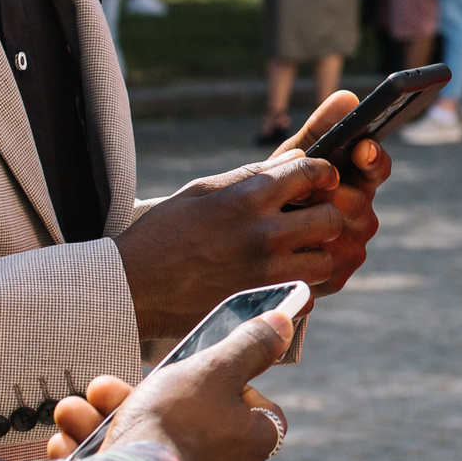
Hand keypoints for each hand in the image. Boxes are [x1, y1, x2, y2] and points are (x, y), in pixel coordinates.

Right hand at [43, 310, 291, 460]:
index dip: (222, 384)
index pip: (253, 408)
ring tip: (73, 411)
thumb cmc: (173, 426)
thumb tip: (284, 321)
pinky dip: (94, 456)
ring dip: (103, 423)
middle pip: (184, 424)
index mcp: (252, 444)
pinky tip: (66, 443)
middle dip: (136, 399)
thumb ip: (248, 347)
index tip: (192, 373)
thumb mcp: (212, 370)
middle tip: (101, 387)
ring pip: (147, 448)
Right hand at [115, 90, 389, 340]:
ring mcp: (266, 271)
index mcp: (248, 197)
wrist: (129, 289)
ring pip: (326, 259)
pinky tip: (282, 279)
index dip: (324, 174)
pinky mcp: (262, 302)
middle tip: (310, 221)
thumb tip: (299, 158)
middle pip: (332, 218)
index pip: (312, 172)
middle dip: (326, 216)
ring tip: (295, 253)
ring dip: (316, 255)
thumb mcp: (200, 192)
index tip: (321, 181)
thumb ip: (253, 175)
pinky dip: (301, 288)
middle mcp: (264, 233)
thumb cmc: (161, 234)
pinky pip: (307, 295)